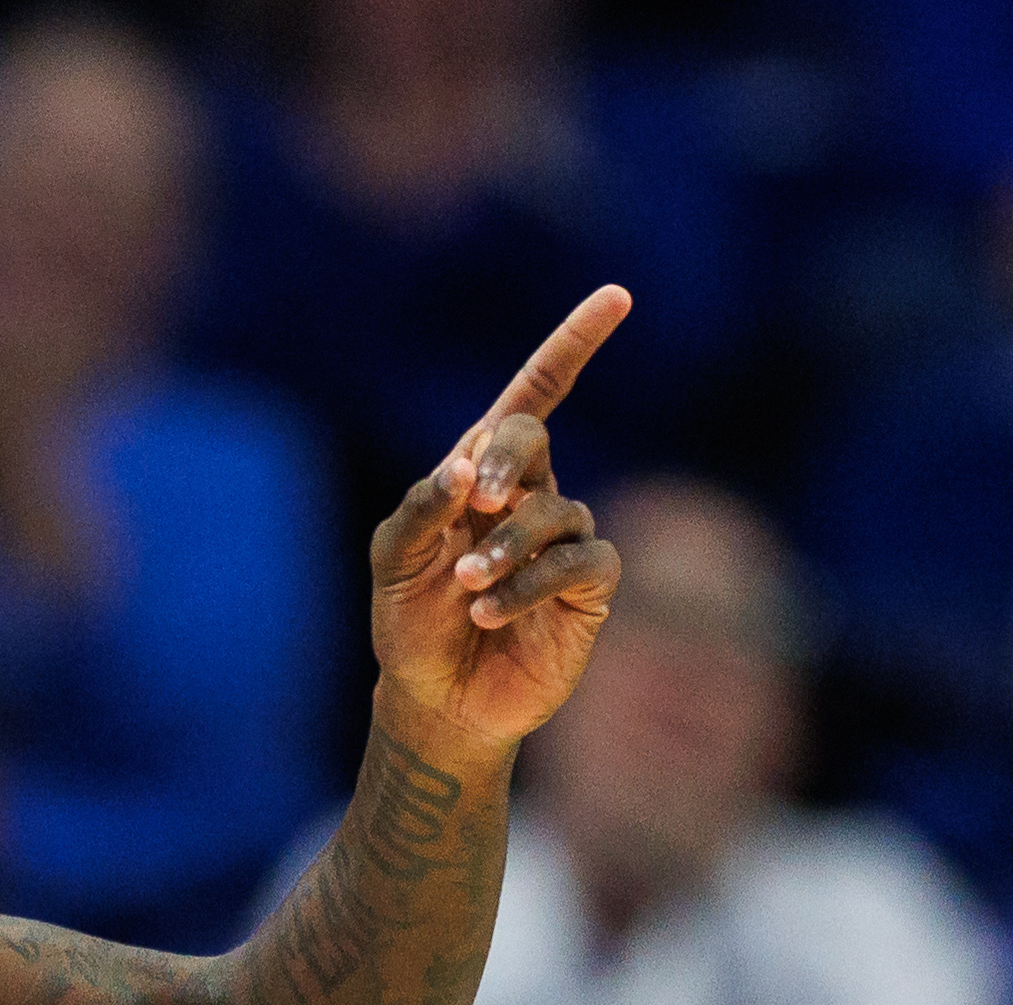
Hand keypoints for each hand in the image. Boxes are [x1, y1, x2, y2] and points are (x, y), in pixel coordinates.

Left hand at [368, 287, 630, 749]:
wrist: (435, 699)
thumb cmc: (411, 623)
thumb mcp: (395, 561)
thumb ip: (422, 507)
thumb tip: (465, 469)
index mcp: (484, 474)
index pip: (536, 394)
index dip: (574, 345)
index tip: (617, 297)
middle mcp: (531, 496)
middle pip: (534, 439)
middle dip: (504, 462)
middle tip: (473, 503)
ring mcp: (563, 539)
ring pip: (553, 510)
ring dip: (504, 547)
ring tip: (466, 587)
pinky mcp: (587, 587)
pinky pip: (579, 561)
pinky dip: (529, 584)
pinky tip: (490, 612)